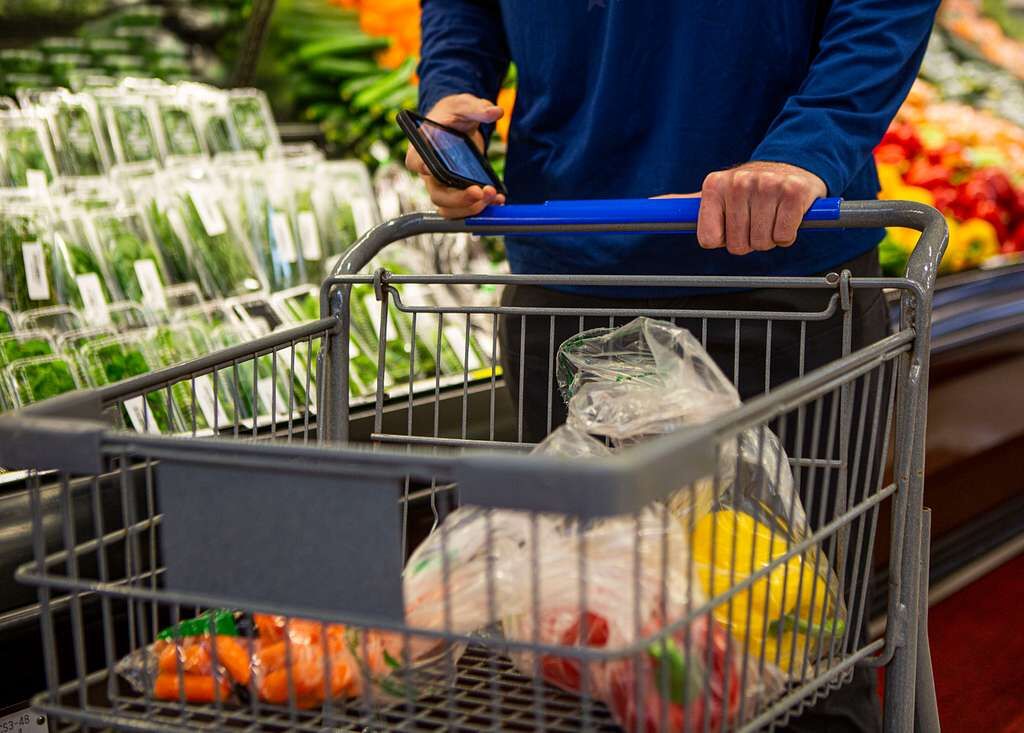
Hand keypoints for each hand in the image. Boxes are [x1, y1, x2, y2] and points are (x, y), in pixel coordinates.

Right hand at [405, 94, 506, 218]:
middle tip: (480, 191)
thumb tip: (495, 111)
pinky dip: (481, 209)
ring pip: (449, 208)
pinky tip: (498, 199)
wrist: (459, 125)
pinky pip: (464, 209)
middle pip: (436, 194)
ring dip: (471, 208)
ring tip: (492, 196)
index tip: (434, 169)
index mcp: (422, 148)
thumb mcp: (463, 106)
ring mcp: (443, 185)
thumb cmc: (454, 114)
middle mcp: (429, 172)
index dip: (423, 167)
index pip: (414, 162)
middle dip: (459, 198)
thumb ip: (477, 108)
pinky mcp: (457, 193)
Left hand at [658, 162, 826, 254]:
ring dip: (769, 239)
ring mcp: (767, 184)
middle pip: (737, 245)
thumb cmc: (751, 189)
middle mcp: (738, 182)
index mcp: (714, 185)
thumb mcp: (715, 193)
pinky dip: (787, 235)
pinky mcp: (794, 191)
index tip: (732, 224)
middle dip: (749, 241)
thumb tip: (652, 203)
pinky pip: (784, 236)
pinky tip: (787, 216)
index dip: (723, 240)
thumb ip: (685, 202)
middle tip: (757, 220)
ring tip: (772, 216)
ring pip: (762, 243)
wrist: (793, 167)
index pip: (709, 240)